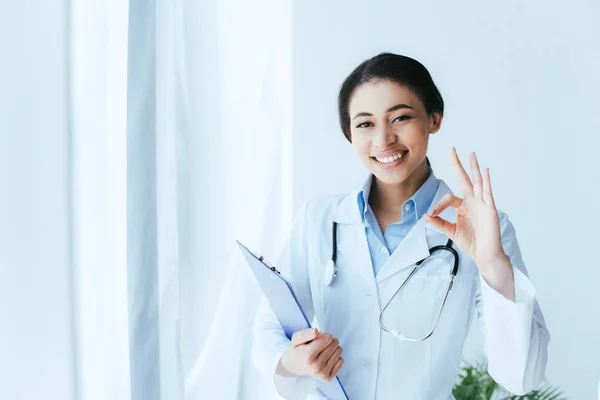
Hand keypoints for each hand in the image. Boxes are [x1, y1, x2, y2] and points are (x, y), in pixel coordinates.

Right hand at [276, 328, 343, 381]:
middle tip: (319, 345)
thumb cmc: (298, 350)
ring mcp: (323, 373)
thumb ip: (305, 333)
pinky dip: (335, 357)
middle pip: (335, 343)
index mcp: (308, 356)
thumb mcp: (297, 338)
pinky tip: (325, 359)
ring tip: (322, 351)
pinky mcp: (328, 377)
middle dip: (328, 340)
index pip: (328, 337)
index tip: (317, 338)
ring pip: (339, 350)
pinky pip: (341, 360)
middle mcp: (316, 366)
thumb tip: (315, 331)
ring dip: (332, 348)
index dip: (323, 335)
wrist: (294, 366)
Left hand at [422, 148, 513, 295]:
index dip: (438, 205)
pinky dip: (486, 181)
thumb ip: (439, 223)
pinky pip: (488, 192)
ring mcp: (482, 203)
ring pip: (477, 182)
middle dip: (458, 165)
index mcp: (463, 206)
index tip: (431, 214)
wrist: (484, 254)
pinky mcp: (490, 208)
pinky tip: (485, 171)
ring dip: (474, 168)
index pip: (448, 198)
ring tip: (471, 154)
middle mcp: (472, 202)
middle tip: (451, 149)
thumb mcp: (451, 231)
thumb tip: (425, 215)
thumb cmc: (471, 242)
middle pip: (464, 179)